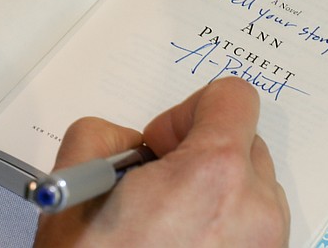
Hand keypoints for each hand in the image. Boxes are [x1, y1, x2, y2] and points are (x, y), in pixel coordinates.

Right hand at [33, 77, 289, 246]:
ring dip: (215, 194)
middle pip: (244, 143)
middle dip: (200, 154)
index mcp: (212, 176)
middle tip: (156, 190)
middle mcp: (256, 211)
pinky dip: (225, 229)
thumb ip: (103, 134)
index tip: (160, 146)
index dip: (188, 111)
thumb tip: (130, 142)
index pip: (234, 96)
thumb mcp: (72, 190)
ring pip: (253, 189)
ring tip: (168, 230)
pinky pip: (255, 229)